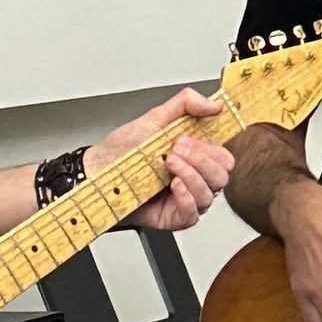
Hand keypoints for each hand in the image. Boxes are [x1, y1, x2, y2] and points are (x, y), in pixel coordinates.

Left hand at [106, 87, 235, 234]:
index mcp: (195, 156)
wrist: (98, 172)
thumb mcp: (154, 118)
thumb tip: (215, 104)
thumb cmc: (122, 151)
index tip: (186, 138)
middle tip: (174, 151)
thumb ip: (186, 104)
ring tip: (168, 164)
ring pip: (210, 194)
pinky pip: (194, 213)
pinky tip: (174, 186)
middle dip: (200, 160)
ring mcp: (186, 199)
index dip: (211, 148)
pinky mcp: (174, 217)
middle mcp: (194, 178)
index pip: (224, 157)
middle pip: (222, 176)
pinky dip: (187, 197)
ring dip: (191, 175)